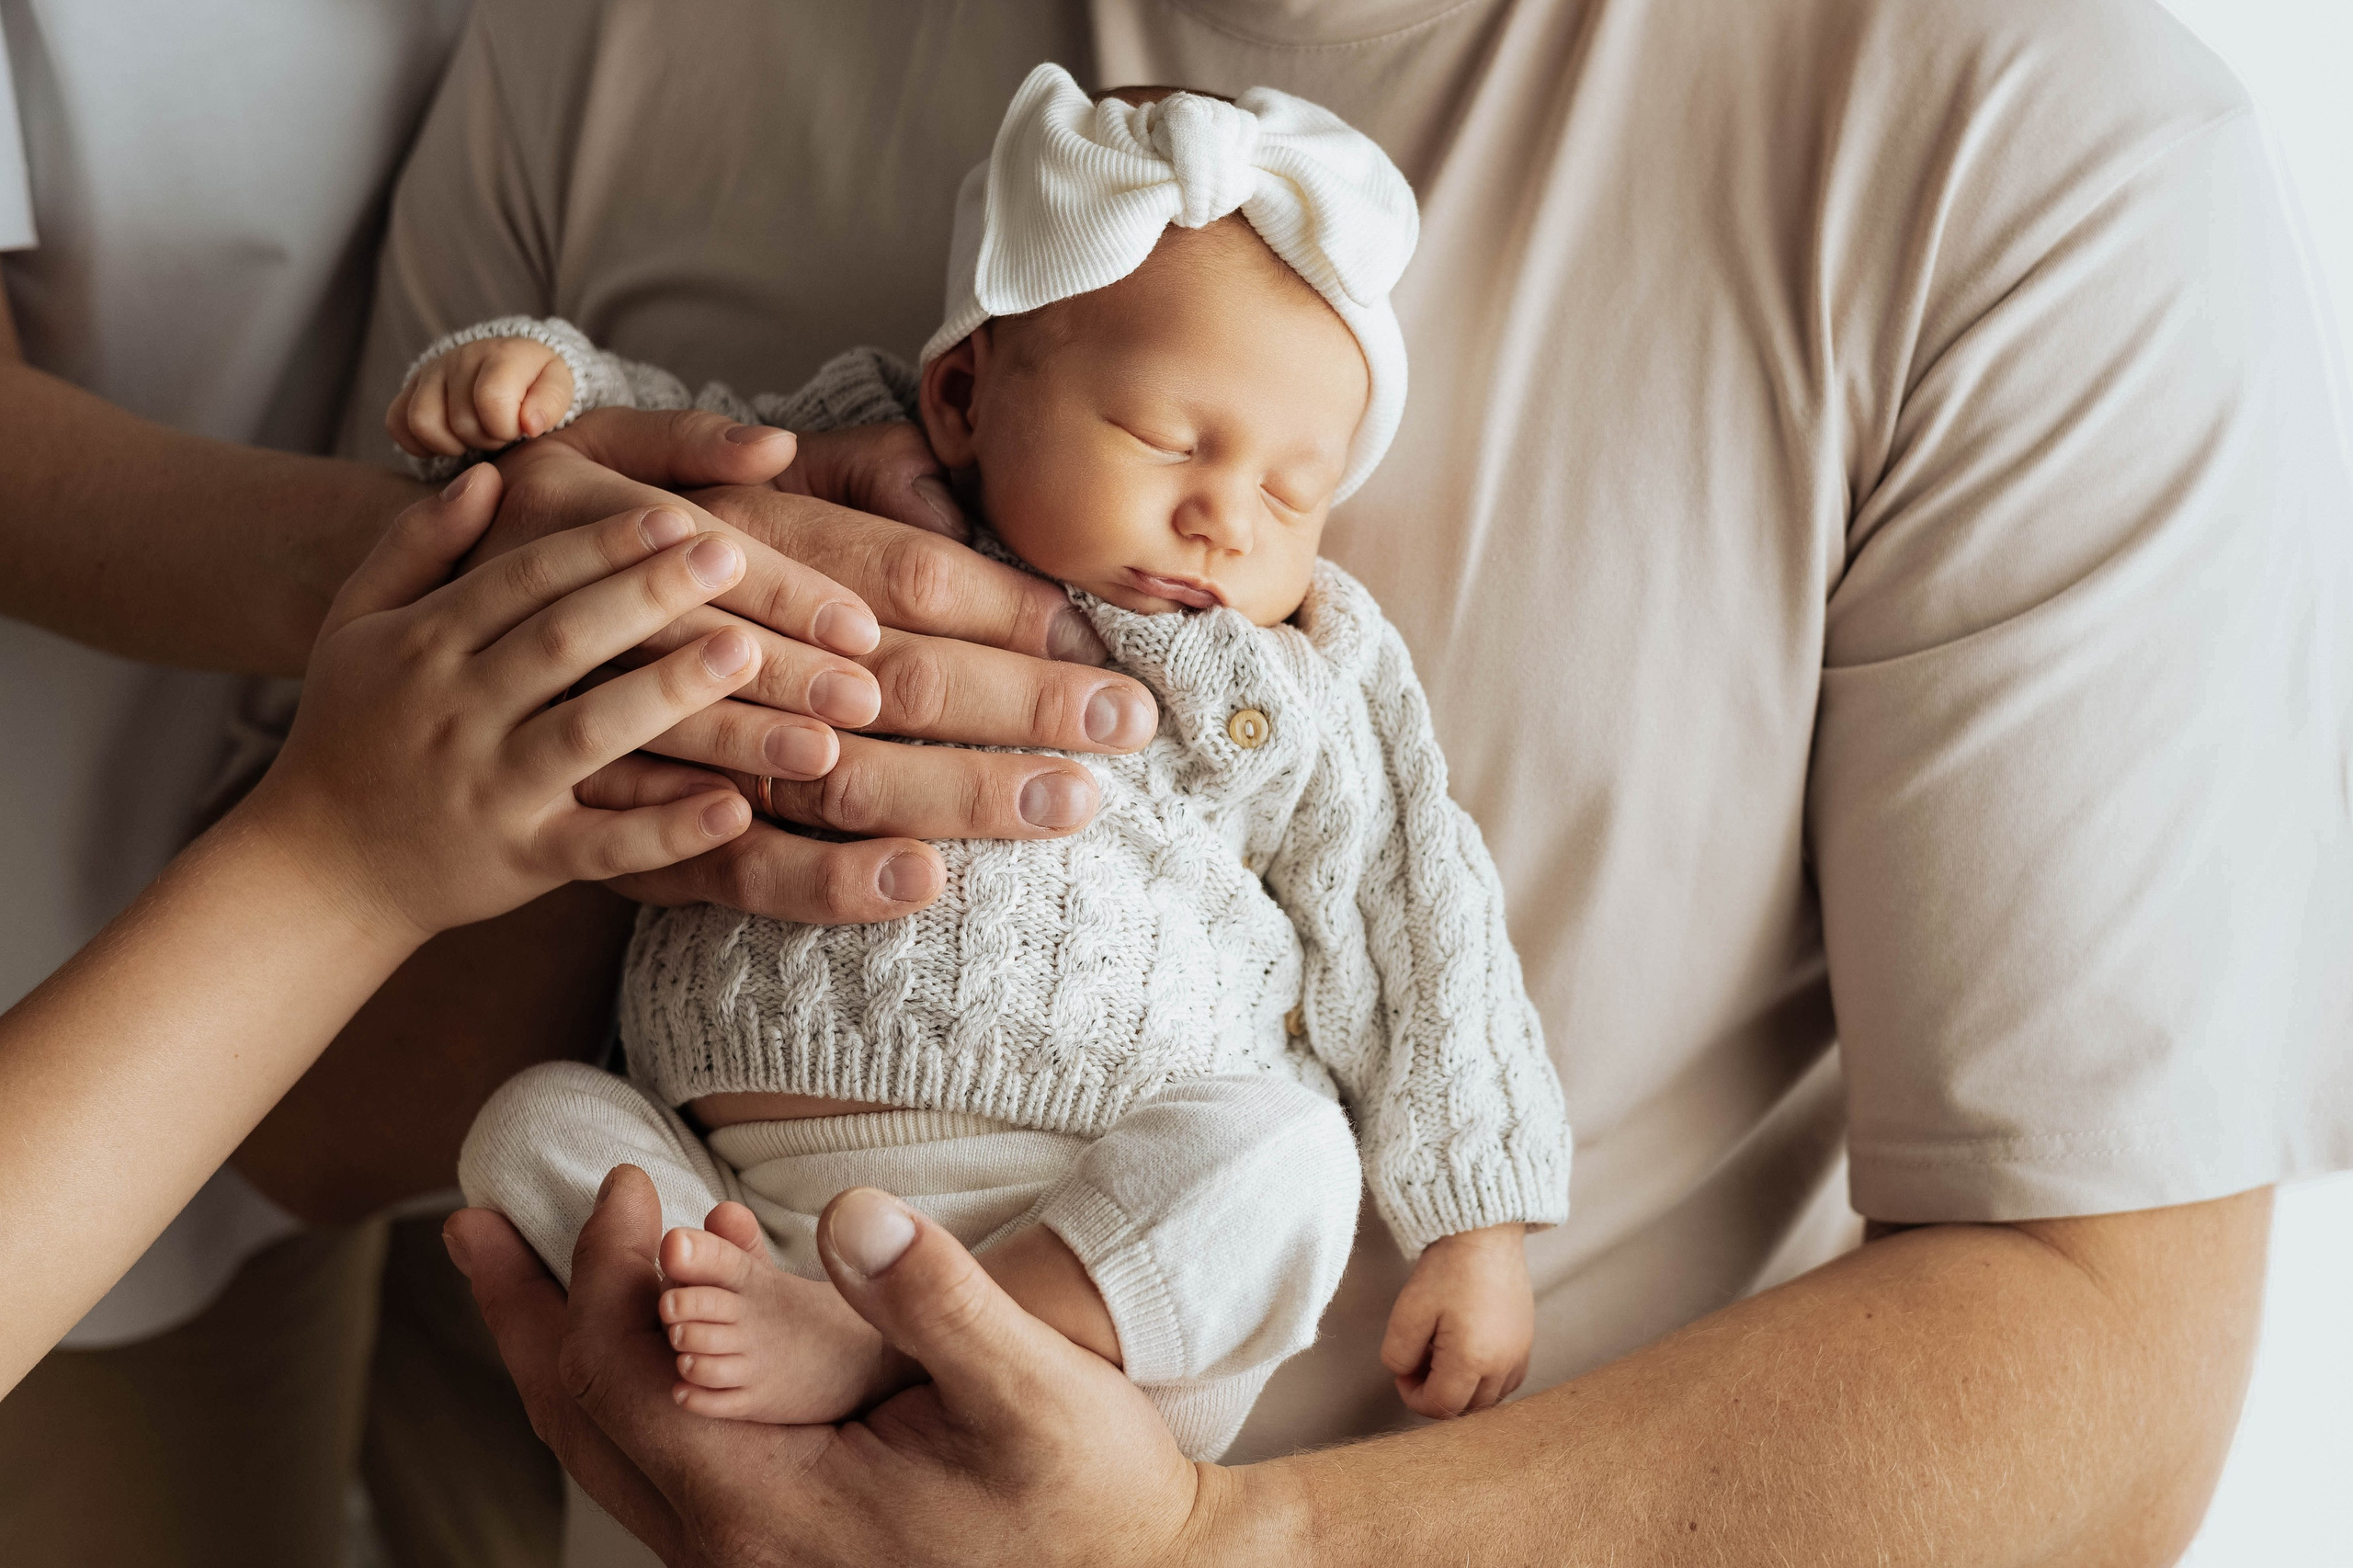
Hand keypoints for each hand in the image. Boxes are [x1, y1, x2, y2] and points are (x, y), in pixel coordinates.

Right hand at [238, 464, 762, 944]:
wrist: (316, 868)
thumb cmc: (350, 730)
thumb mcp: (357, 626)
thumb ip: (416, 545)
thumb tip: (489, 474)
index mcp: (421, 645)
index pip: (522, 578)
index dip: (601, 544)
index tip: (676, 515)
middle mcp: (455, 712)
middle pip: (563, 641)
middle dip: (649, 595)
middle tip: (732, 557)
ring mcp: (490, 790)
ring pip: (589, 733)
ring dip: (670, 691)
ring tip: (751, 651)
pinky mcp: (521, 861)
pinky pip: (602, 845)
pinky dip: (667, 828)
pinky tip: (735, 804)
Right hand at [388, 336, 576, 457]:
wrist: (510, 366)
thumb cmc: (536, 383)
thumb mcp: (558, 387)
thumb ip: (551, 403)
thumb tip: (530, 424)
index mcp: (501, 354)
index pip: (492, 402)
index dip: (505, 428)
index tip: (518, 428)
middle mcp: (460, 356)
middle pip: (460, 421)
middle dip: (485, 439)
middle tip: (499, 433)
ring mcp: (430, 371)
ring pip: (422, 423)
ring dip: (451, 444)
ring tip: (473, 438)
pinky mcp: (408, 388)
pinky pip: (397, 424)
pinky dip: (420, 443)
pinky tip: (448, 440)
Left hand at [445, 1169, 1238, 1567]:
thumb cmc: (1092, 1498)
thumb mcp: (1033, 1391)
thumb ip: (937, 1300)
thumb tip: (850, 1213)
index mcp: (773, 1511)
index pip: (627, 1382)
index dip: (603, 1276)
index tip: (630, 1184)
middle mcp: (736, 1552)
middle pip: (582, 1424)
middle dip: (528, 1315)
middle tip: (478, 1226)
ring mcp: (752, 1560)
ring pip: (610, 1452)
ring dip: (559, 1352)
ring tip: (519, 1275)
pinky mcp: (779, 1549)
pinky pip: (659, 1463)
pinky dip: (622, 1388)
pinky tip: (642, 1333)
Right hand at [486, 410, 1160, 924]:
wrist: (381, 658)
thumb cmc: (535, 546)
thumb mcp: (611, 464)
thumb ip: (732, 459)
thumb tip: (844, 460)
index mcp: (712, 537)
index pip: (892, 572)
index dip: (1000, 605)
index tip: (1101, 640)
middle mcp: (684, 631)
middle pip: (881, 672)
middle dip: (1012, 701)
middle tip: (1123, 729)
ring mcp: (639, 737)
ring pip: (810, 770)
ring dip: (933, 787)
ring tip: (1045, 806)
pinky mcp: (598, 831)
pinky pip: (705, 859)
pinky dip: (803, 872)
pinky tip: (903, 882)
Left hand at [1380, 1224, 1533, 1417]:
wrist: (1485, 1234)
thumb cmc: (1447, 1268)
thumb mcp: (1408, 1311)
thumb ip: (1398, 1355)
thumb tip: (1405, 1374)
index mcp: (1472, 1360)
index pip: (1440, 1406)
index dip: (1413, 1396)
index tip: (1402, 1370)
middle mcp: (1502, 1365)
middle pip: (1466, 1408)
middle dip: (1437, 1394)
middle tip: (1419, 1362)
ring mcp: (1519, 1355)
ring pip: (1488, 1399)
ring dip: (1462, 1390)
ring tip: (1442, 1356)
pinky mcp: (1526, 1343)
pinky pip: (1506, 1382)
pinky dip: (1484, 1380)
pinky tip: (1467, 1355)